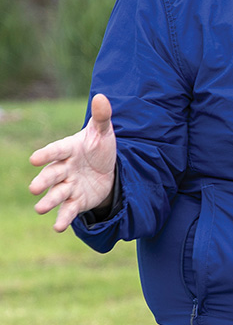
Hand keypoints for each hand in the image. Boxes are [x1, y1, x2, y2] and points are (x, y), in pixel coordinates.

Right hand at [29, 93, 117, 231]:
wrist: (107, 169)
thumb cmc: (99, 147)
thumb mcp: (103, 131)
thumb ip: (102, 116)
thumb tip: (102, 96)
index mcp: (68, 149)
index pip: (56, 150)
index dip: (46, 154)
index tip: (34, 158)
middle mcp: (64, 169)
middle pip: (52, 174)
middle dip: (43, 181)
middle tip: (34, 188)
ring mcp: (68, 186)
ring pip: (56, 194)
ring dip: (48, 202)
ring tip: (40, 209)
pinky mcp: (76, 201)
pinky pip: (68, 210)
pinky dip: (63, 219)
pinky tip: (58, 228)